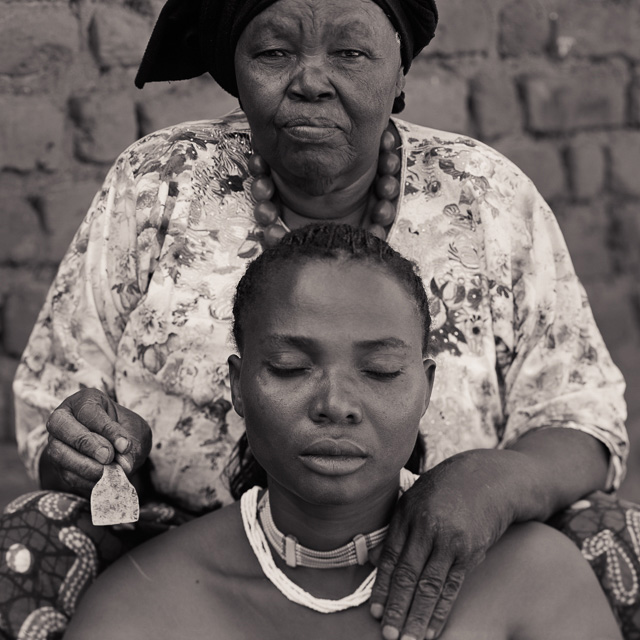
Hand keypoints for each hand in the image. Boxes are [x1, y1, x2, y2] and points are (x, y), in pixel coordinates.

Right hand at [43, 388, 151, 495]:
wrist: (120, 450)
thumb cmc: (127, 431)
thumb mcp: (136, 431)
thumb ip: (132, 444)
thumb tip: (124, 465)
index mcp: (85, 400)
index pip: (90, 412)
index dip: (107, 429)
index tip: (124, 445)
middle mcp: (64, 418)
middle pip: (62, 426)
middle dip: (87, 444)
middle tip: (108, 457)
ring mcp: (56, 441)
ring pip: (59, 452)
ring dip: (84, 465)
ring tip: (107, 472)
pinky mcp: (58, 465)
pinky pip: (65, 473)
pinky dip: (84, 480)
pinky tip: (102, 480)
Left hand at [370, 450, 518, 639]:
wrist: (489, 478)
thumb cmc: (447, 489)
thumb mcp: (415, 498)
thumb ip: (398, 528)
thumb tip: (377, 561)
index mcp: (407, 513)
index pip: (391, 558)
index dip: (382, 588)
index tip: (375, 613)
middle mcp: (426, 527)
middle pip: (407, 576)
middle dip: (397, 609)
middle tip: (388, 636)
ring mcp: (449, 540)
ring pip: (429, 586)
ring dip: (417, 618)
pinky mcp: (471, 551)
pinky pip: (452, 587)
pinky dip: (441, 611)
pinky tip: (433, 630)